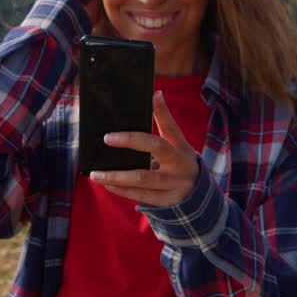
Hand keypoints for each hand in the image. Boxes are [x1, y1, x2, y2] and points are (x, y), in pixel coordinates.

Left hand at [90, 91, 198, 205]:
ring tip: (96, 174)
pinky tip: (107, 184)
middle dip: (129, 142)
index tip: (143, 104)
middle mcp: (179, 167)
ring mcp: (173, 186)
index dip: (156, 116)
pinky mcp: (166, 202)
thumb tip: (156, 94)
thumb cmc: (181, 162)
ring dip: (117, 176)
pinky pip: (140, 196)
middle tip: (107, 138)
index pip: (166, 132)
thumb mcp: (178, 143)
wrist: (199, 194)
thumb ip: (165, 121)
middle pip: (154, 152)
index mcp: (181, 150)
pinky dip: (121, 190)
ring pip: (142, 180)